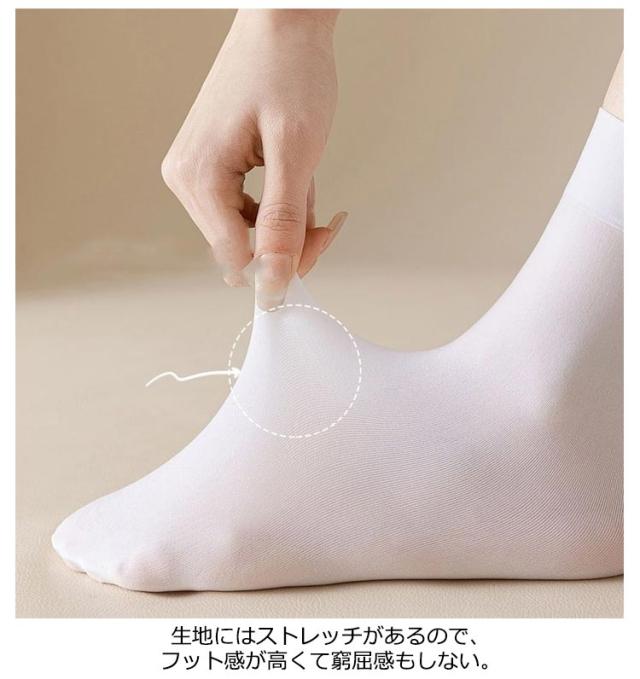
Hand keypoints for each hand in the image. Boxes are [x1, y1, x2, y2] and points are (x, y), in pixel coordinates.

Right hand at [162, 9, 345, 307]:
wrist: (282, 22)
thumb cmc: (289, 71)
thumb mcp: (295, 151)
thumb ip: (284, 220)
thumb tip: (274, 280)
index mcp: (198, 177)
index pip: (236, 258)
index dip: (282, 265)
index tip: (322, 241)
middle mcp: (185, 180)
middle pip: (239, 249)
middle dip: (288, 242)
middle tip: (327, 220)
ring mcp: (194, 173)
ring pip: (245, 233)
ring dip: (286, 223)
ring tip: (309, 184)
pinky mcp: (209, 167)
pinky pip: (245, 210)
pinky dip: (278, 205)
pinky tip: (294, 178)